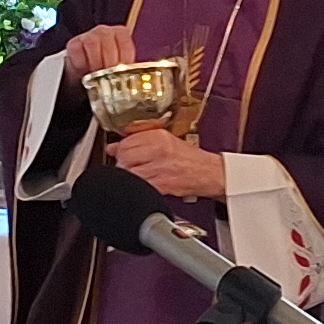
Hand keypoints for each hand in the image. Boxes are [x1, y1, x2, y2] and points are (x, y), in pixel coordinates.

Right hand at [64, 23, 139, 75]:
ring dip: (95, 62)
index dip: (124, 61)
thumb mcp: (118, 67)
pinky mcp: (73, 43)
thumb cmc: (105, 69)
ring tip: (96, 75)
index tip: (122, 73)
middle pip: (109, 44)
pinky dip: (80, 63)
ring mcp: (88, 35)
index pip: (126, 44)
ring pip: (92, 43)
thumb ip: (126, 69)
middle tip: (109, 77)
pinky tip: (83, 70)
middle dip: (109, 64)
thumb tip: (133, 81)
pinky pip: (77, 51)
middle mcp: (105, 31)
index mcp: (121, 34)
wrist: (84, 73)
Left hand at [109, 127, 227, 199]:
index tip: (120, 152)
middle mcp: (159, 150)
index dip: (120, 149)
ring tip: (138, 174)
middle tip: (128, 165)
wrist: (210, 173)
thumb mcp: (166, 141)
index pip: (126, 141)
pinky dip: (138, 186)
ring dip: (129, 176)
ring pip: (129, 173)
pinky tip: (144, 184)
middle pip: (124, 157)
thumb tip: (113, 147)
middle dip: (122, 163)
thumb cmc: (190, 158)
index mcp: (159, 137)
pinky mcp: (162, 185)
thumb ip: (138, 142)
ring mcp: (160, 168)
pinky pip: (139, 186)